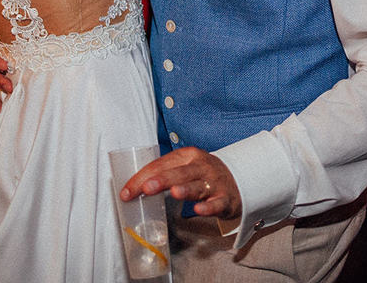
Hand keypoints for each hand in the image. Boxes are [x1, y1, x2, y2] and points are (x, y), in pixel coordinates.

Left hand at [120, 146, 241, 219]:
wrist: (239, 180)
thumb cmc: (203, 174)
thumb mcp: (185, 167)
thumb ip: (164, 174)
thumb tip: (134, 189)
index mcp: (187, 156)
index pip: (161, 165)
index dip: (142, 178)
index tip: (127, 192)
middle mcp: (201, 166)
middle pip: (178, 173)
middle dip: (161, 180)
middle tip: (146, 188)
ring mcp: (213, 183)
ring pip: (197, 186)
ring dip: (185, 189)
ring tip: (174, 192)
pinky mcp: (225, 199)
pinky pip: (215, 204)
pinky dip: (207, 207)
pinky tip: (198, 210)